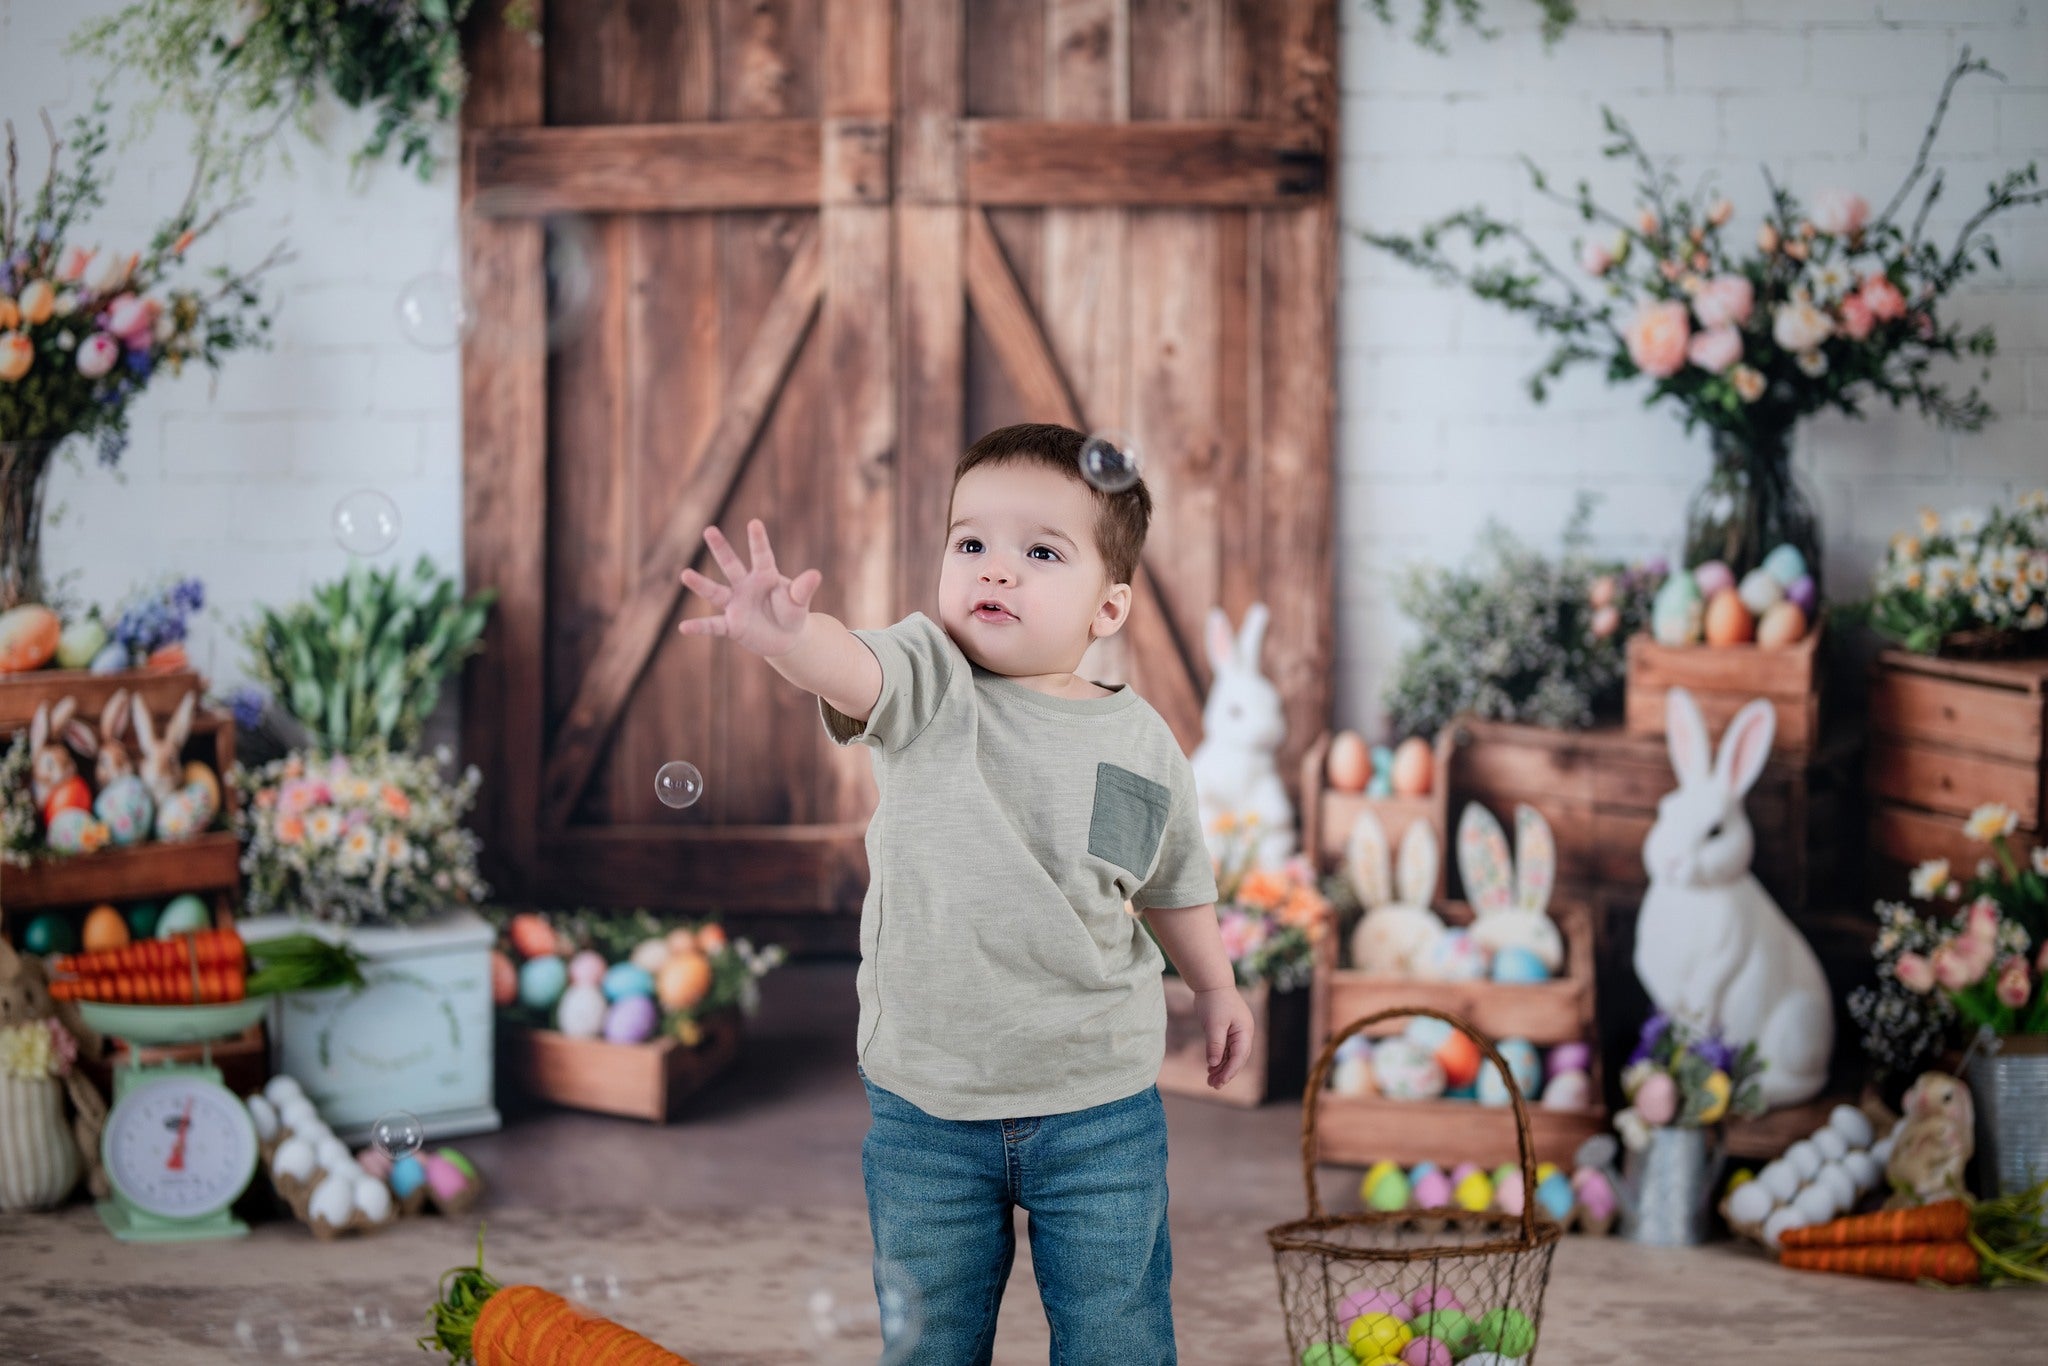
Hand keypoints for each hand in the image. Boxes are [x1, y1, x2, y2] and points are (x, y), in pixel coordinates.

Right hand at [677, 519, 823, 657]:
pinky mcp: (731, 625)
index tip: (755, 523)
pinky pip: (713, 626)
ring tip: (684, 574)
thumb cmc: (791, 612)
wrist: (785, 637)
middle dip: (721, 548)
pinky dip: (699, 627)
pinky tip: (684, 627)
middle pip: (731, 565)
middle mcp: (745, 586)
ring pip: (715, 592)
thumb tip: (815, 574)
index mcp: (765, 575)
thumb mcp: (799, 602)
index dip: (758, 541)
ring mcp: (736, 604)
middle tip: (709, 530)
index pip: (762, 556)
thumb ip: (803, 589)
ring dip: (701, 584)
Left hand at [1192, 984, 1254, 1088]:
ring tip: (1210, 1080)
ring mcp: (1237, 1032)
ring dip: (1221, 1067)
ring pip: (1230, 1055)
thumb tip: (1213, 1064)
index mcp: (1245, 1032)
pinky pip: (1225, 1048)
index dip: (1229, 1071)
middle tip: (1212, 1085)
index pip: (1239, 1057)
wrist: (1211, 982)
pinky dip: (1218, 1058)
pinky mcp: (1228, 1030)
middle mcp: (1243, 1033)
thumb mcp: (1214, 1024)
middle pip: (1237, 1058)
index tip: (1219, 1082)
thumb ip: (1215, 1045)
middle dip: (1225, 1073)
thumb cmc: (1214, 1001)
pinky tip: (1211, 1067)